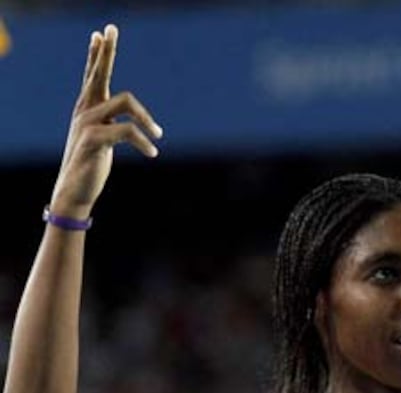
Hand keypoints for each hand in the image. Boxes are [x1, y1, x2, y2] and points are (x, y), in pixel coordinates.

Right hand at [51, 24, 162, 216]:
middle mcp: (85, 110)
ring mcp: (87, 123)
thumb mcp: (102, 137)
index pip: (92, 75)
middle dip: (105, 52)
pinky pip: (127, 130)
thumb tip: (125, 111)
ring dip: (147, 118)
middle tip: (111, 28)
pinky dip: (143, 141)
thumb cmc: (91, 163)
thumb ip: (111, 120)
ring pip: (125, 100)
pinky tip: (152, 153)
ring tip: (158, 135)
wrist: (75, 190)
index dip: (97, 54)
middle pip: (97, 73)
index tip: (101, 32)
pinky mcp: (94, 139)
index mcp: (88, 108)